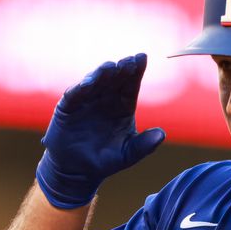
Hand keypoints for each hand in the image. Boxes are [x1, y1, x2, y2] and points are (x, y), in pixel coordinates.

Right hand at [35, 53, 165, 208]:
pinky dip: (80, 88)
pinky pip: (74, 94)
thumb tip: (162, 134)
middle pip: (115, 79)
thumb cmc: (105, 161)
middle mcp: (105, 99)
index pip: (131, 84)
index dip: (136, 71)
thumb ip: (144, 145)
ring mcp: (86, 101)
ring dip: (101, 74)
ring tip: (109, 68)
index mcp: (123, 106)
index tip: (142, 58)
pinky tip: (88, 84)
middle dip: (121, 69)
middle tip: (128, 61)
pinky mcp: (68, 107)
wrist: (77, 172)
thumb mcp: (128, 155)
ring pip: (95, 82)